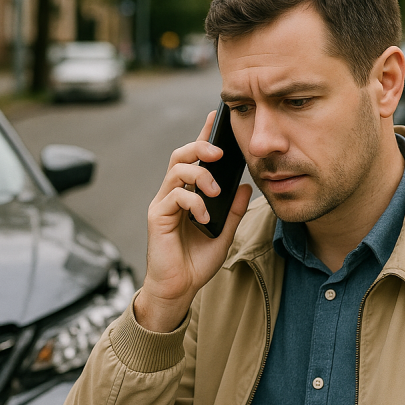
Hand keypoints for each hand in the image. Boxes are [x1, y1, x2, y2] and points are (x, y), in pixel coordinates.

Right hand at [134, 110, 251, 332]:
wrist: (178, 289)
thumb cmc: (196, 263)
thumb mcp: (225, 234)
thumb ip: (235, 211)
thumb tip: (247, 186)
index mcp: (189, 195)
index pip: (196, 158)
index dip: (204, 135)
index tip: (215, 115)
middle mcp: (173, 194)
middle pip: (181, 154)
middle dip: (200, 145)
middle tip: (219, 152)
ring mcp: (163, 203)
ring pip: (177, 169)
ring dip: (200, 174)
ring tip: (215, 190)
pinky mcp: (157, 216)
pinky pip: (175, 196)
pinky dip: (194, 202)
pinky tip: (205, 218)